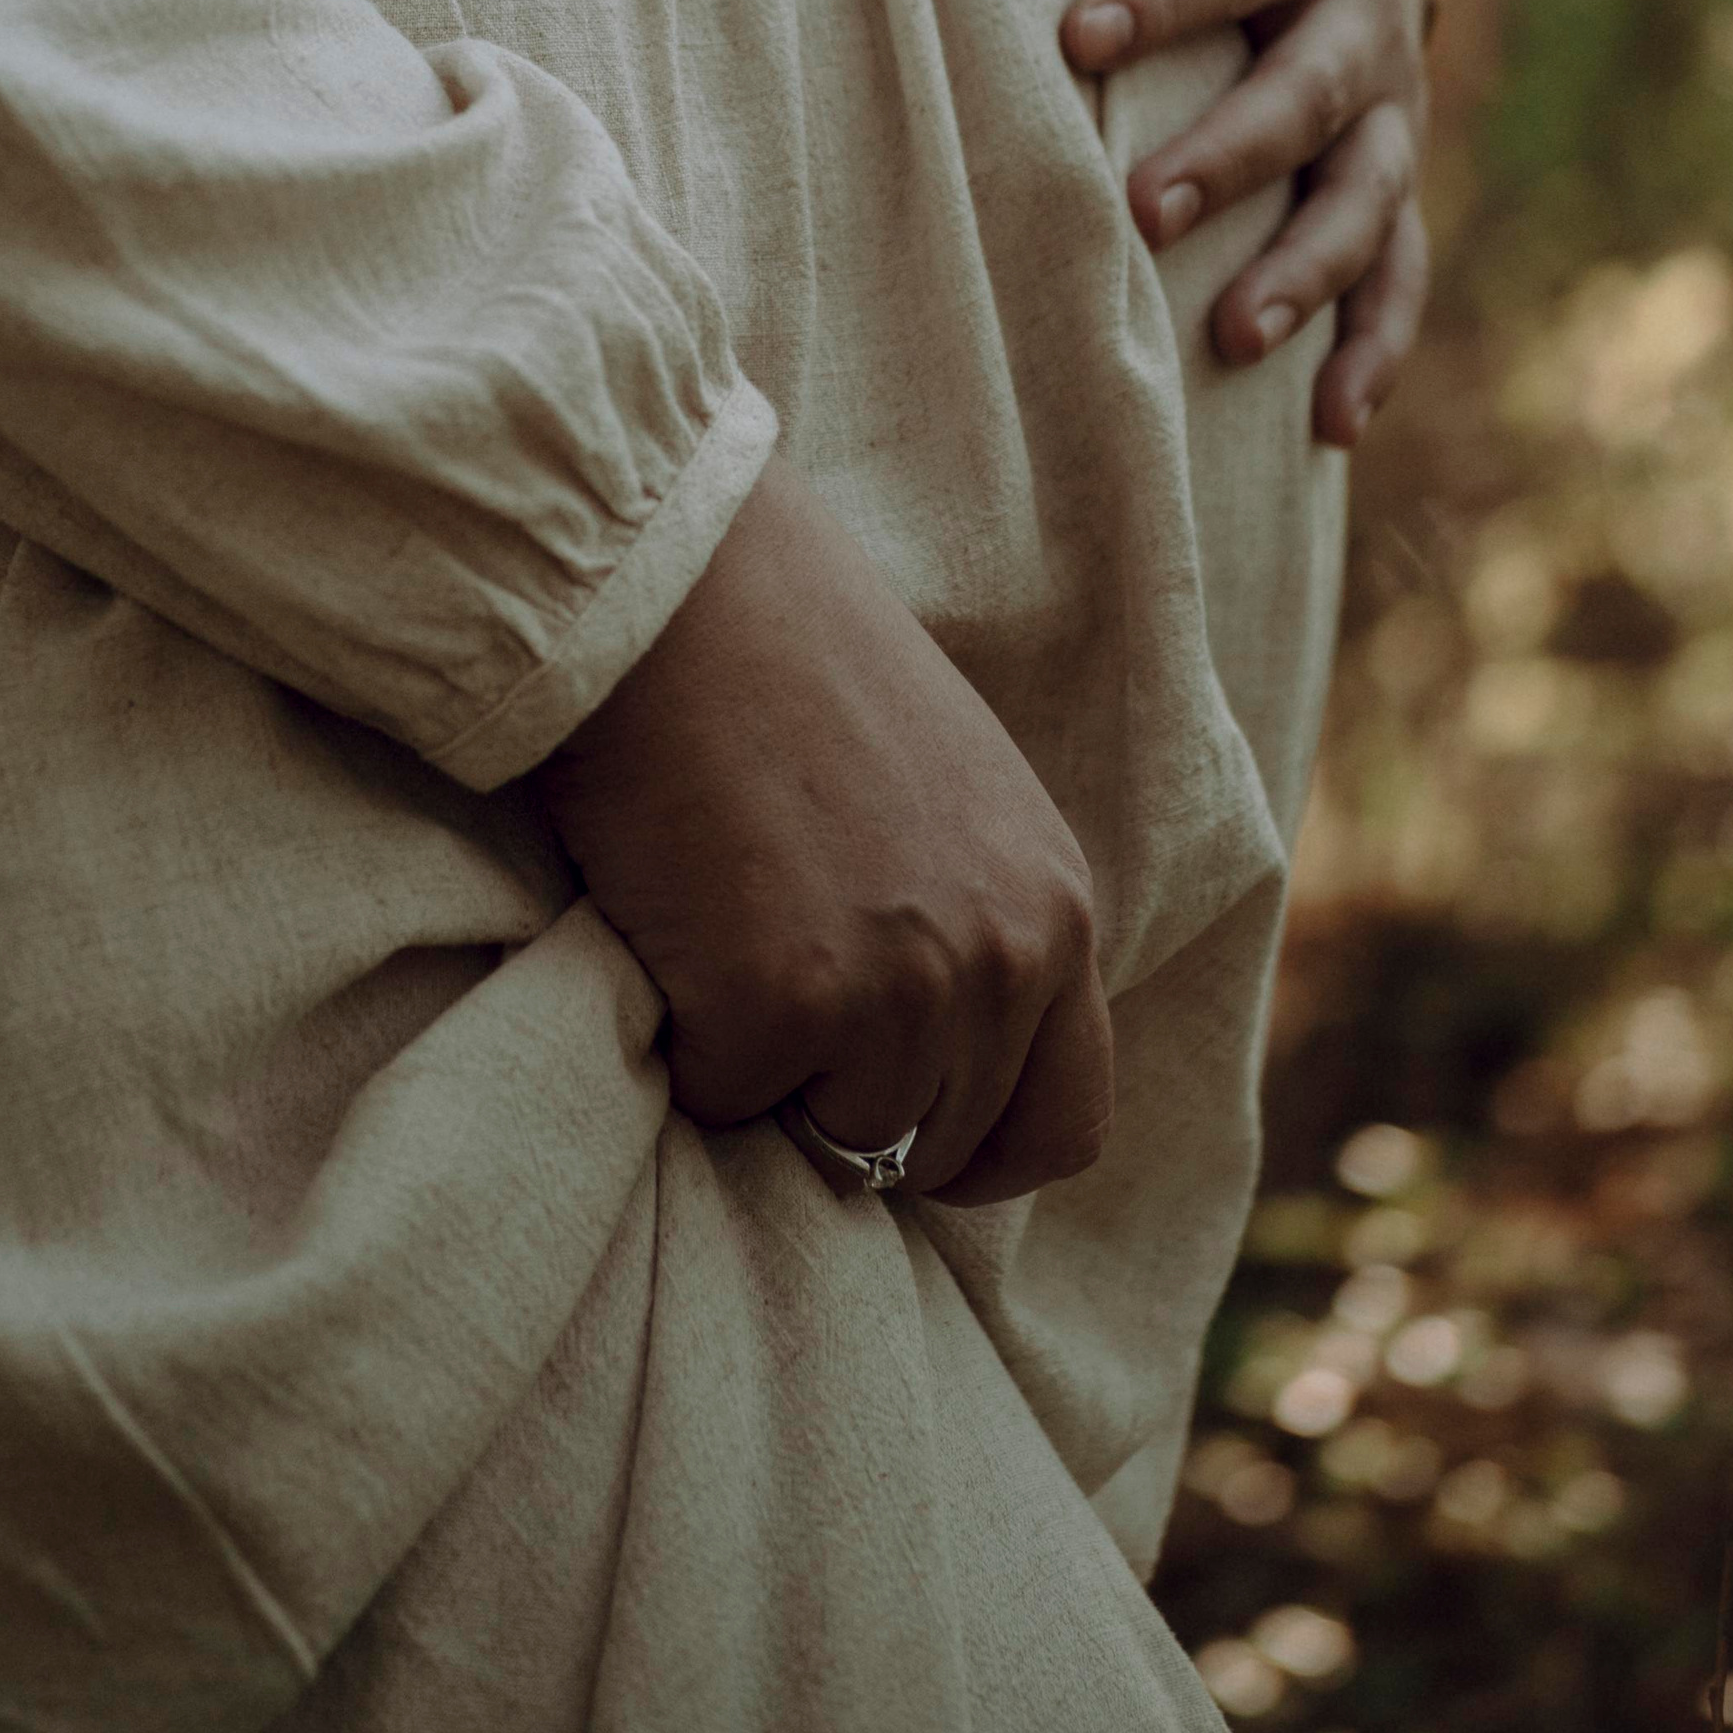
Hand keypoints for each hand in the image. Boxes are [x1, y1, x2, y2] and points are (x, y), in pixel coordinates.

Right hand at [534, 454, 1111, 1208]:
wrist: (675, 581)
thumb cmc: (786, 658)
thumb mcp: (948, 790)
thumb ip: (975, 913)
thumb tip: (939, 1052)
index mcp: (1056, 901)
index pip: (1065, 1121)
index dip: (977, 1150)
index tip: (901, 1129)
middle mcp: (1004, 957)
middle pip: (934, 1145)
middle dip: (847, 1098)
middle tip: (767, 985)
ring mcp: (898, 989)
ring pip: (831, 1139)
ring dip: (763, 1068)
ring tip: (719, 933)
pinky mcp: (779, 1005)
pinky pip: (720, 1098)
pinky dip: (679, 1043)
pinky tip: (667, 924)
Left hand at [1059, 0, 1439, 451]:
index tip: (1078, 37)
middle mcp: (1371, 25)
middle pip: (1306, 95)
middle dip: (1232, 153)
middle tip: (1143, 207)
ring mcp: (1393, 117)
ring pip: (1364, 200)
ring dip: (1307, 271)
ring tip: (1236, 337)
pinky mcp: (1394, 186)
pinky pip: (1400, 274)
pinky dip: (1375, 348)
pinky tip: (1329, 428)